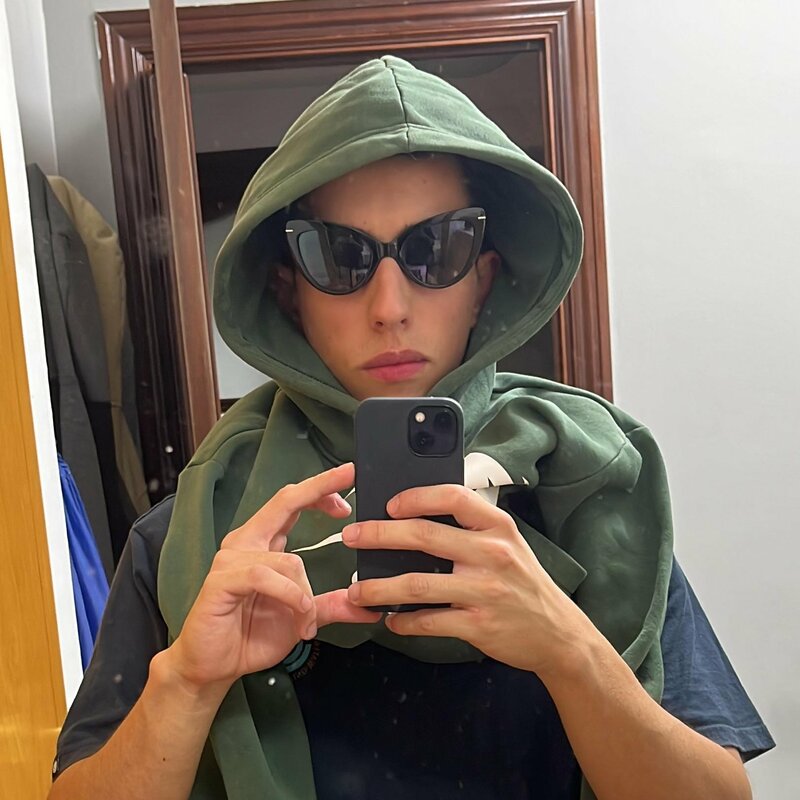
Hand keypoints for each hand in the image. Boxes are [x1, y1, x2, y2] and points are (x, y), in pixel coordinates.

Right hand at [167, 463, 380, 692]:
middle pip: (285, 500)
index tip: (350, 479)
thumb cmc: (251, 635)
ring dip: (307, 594)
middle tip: (348, 474)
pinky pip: (265, 575)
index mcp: (264, 542)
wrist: (214, 666)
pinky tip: (299, 613)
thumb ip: (331, 605)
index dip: (320, 489)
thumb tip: (370, 607)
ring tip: (307, 621)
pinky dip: (290, 595)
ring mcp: (232, 559)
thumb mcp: (302, 617)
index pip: (293, 503)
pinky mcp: (222, 580)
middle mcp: (247, 542)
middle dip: (320, 487)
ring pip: (289, 559)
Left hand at [341, 484, 594, 678]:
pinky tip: (390, 620)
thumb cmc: (524, 583)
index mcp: (497, 526)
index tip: (389, 503)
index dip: (416, 496)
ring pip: (416, 583)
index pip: (452, 496)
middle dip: (378, 535)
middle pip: (423, 536)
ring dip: (378, 587)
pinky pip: (428, 621)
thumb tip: (415, 517)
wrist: (559, 634)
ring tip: (356, 589)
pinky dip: (403, 622)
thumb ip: (472, 529)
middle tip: (352, 537)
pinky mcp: (478, 625)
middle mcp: (491, 554)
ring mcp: (484, 591)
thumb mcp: (509, 544)